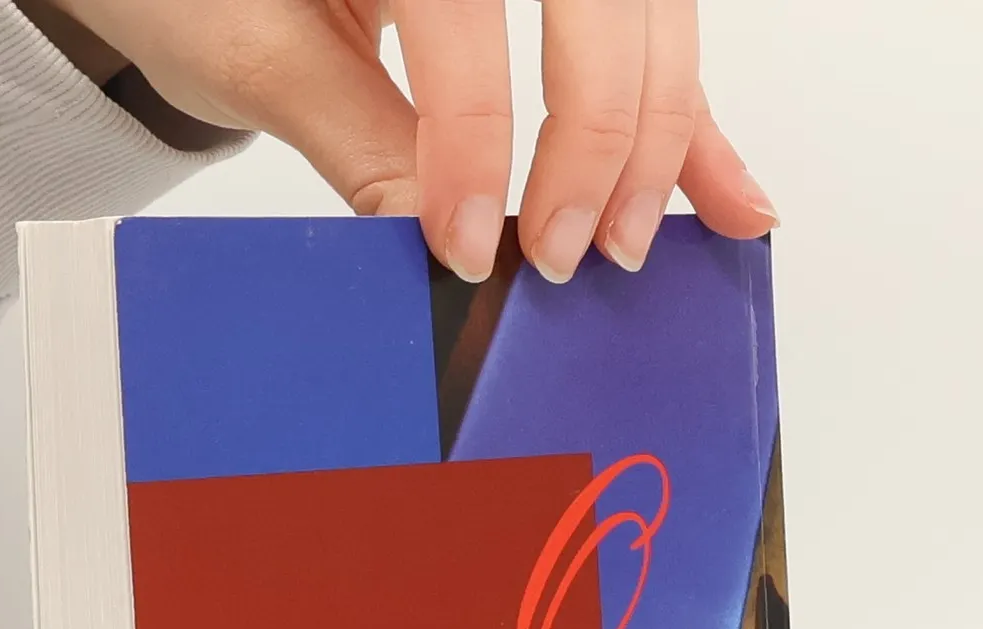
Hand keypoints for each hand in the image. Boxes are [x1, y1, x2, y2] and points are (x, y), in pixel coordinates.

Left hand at [49, 1, 775, 282]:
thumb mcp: (255, 51)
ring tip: (632, 243)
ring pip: (648, 9)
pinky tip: (727, 195)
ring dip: (659, 131)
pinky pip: (643, 31)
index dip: (475, 136)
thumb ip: (358, 139)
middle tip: (564, 251)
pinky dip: (686, 115)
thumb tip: (444, 243)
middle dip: (597, 132)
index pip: (463, 12)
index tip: (472, 245)